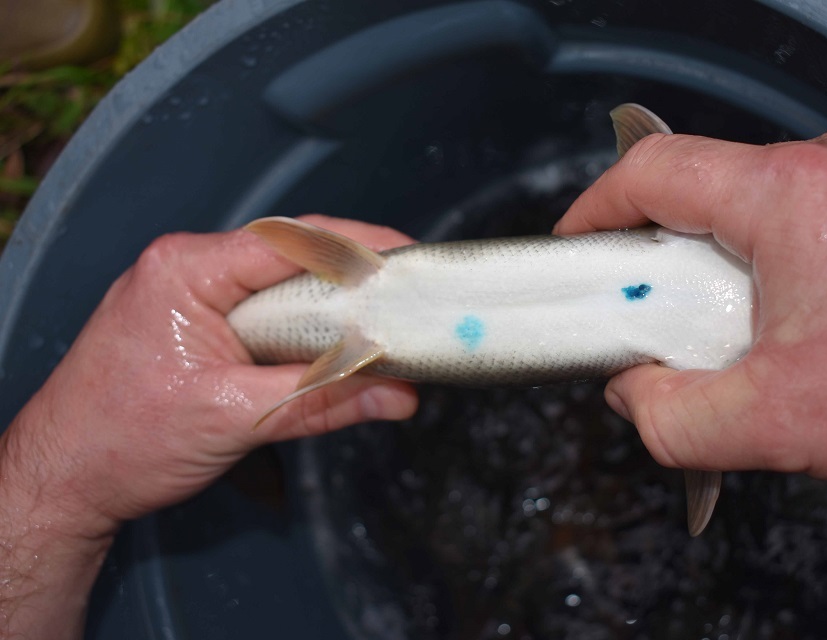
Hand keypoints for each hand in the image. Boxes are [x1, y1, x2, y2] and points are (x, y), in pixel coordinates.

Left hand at [0, 214, 417, 636]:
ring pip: (282, 284)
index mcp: (188, 269)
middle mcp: (189, 266)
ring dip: (330, 306)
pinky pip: (265, 309)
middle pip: (293, 255)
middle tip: (410, 300)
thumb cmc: (120, 441)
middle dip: (354, 277)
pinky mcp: (197, 320)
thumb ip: (324, 401)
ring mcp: (191, 291)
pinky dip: (304, 327)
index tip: (411, 262)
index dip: (359, 248)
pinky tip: (333, 348)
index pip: (292, 240)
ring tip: (384, 326)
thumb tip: (399, 395)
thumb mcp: (235, 420)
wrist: (62, 477)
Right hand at [556, 117, 826, 511]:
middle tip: (671, 328)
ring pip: (776, 208)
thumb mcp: (783, 426)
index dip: (598, 208)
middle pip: (714, 191)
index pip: (656, 170)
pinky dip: (803, 267)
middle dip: (677, 262)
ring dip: (746, 270)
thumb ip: (674, 418)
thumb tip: (634, 397)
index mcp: (798, 196)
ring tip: (765, 344)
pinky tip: (825, 331)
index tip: (578, 248)